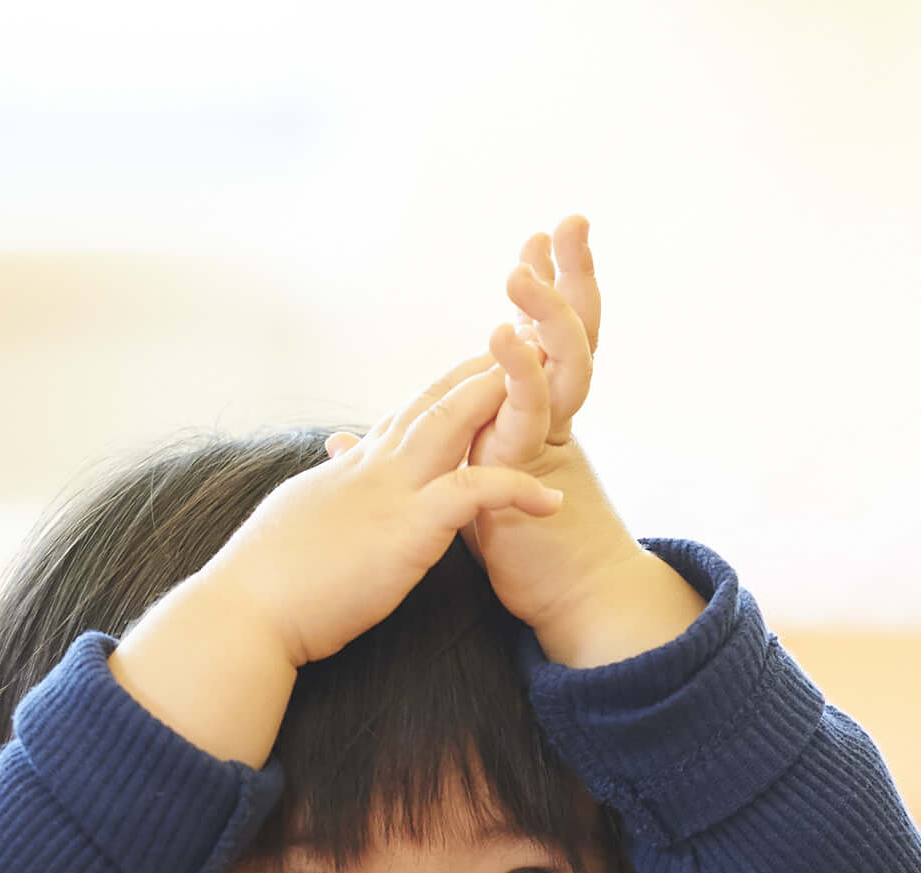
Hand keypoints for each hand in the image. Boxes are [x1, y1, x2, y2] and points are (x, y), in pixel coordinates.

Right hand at [159, 360, 559, 680]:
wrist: (243, 615)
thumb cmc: (264, 583)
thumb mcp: (299, 523)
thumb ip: (325, 494)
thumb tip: (329, 474)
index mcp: (349, 471)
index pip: (402, 418)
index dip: (443, 390)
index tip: (476, 367)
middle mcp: (370, 468)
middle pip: (432, 404)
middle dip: (479, 370)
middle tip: (525, 338)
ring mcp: (389, 493)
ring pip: (450, 425)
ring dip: (498, 396)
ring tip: (545, 375)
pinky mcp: (407, 529)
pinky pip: (471, 494)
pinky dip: (514, 489)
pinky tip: (552, 499)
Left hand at [415, 217, 698, 665]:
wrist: (570, 602)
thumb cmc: (517, 553)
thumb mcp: (439, 493)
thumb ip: (398, 454)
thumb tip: (347, 440)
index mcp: (522, 416)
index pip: (530, 337)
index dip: (534, 292)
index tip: (535, 241)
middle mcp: (546, 420)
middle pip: (562, 333)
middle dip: (566, 278)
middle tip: (573, 222)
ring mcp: (547, 441)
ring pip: (559, 360)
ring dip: (549, 308)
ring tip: (538, 260)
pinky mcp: (538, 471)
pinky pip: (534, 413)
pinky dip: (523, 372)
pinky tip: (508, 336)